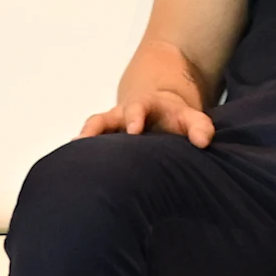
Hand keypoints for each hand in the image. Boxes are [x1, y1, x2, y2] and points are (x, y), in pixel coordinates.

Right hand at [80, 86, 214, 146]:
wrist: (158, 106)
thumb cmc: (175, 117)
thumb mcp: (190, 117)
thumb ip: (199, 127)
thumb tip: (203, 142)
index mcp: (144, 106)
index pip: (137, 108)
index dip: (134, 117)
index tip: (133, 129)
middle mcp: (121, 115)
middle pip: (104, 119)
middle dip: (96, 130)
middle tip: (87, 142)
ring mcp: (110, 127)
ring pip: (91, 131)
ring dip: (83, 141)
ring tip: (73, 155)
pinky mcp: (104, 140)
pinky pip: (90, 145)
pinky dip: (81, 153)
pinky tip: (71, 168)